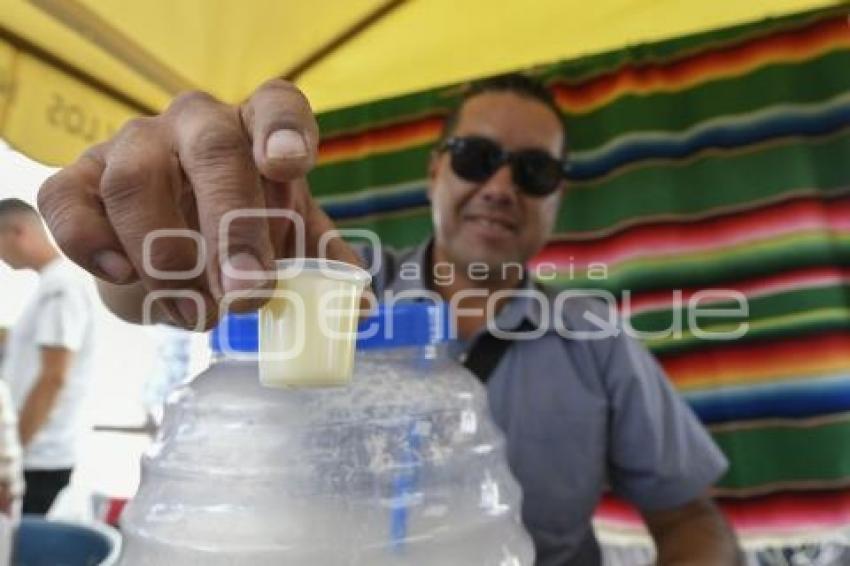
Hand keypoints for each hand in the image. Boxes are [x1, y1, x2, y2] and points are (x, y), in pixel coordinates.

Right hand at [38, 80, 320, 328]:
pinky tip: (125, 276)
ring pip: (138, 181)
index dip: (286, 129)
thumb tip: (357, 307)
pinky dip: (92, 243)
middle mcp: (196, 123)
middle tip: (248, 294)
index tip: (290, 167)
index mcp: (257, 130)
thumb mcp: (289, 246)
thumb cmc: (243, 233)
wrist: (174, 248)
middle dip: (233, 225)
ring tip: (198, 313)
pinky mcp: (79, 178)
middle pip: (213, 149)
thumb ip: (322, 267)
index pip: (277, 103)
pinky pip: (69, 200)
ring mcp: (133, 144)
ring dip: (169, 258)